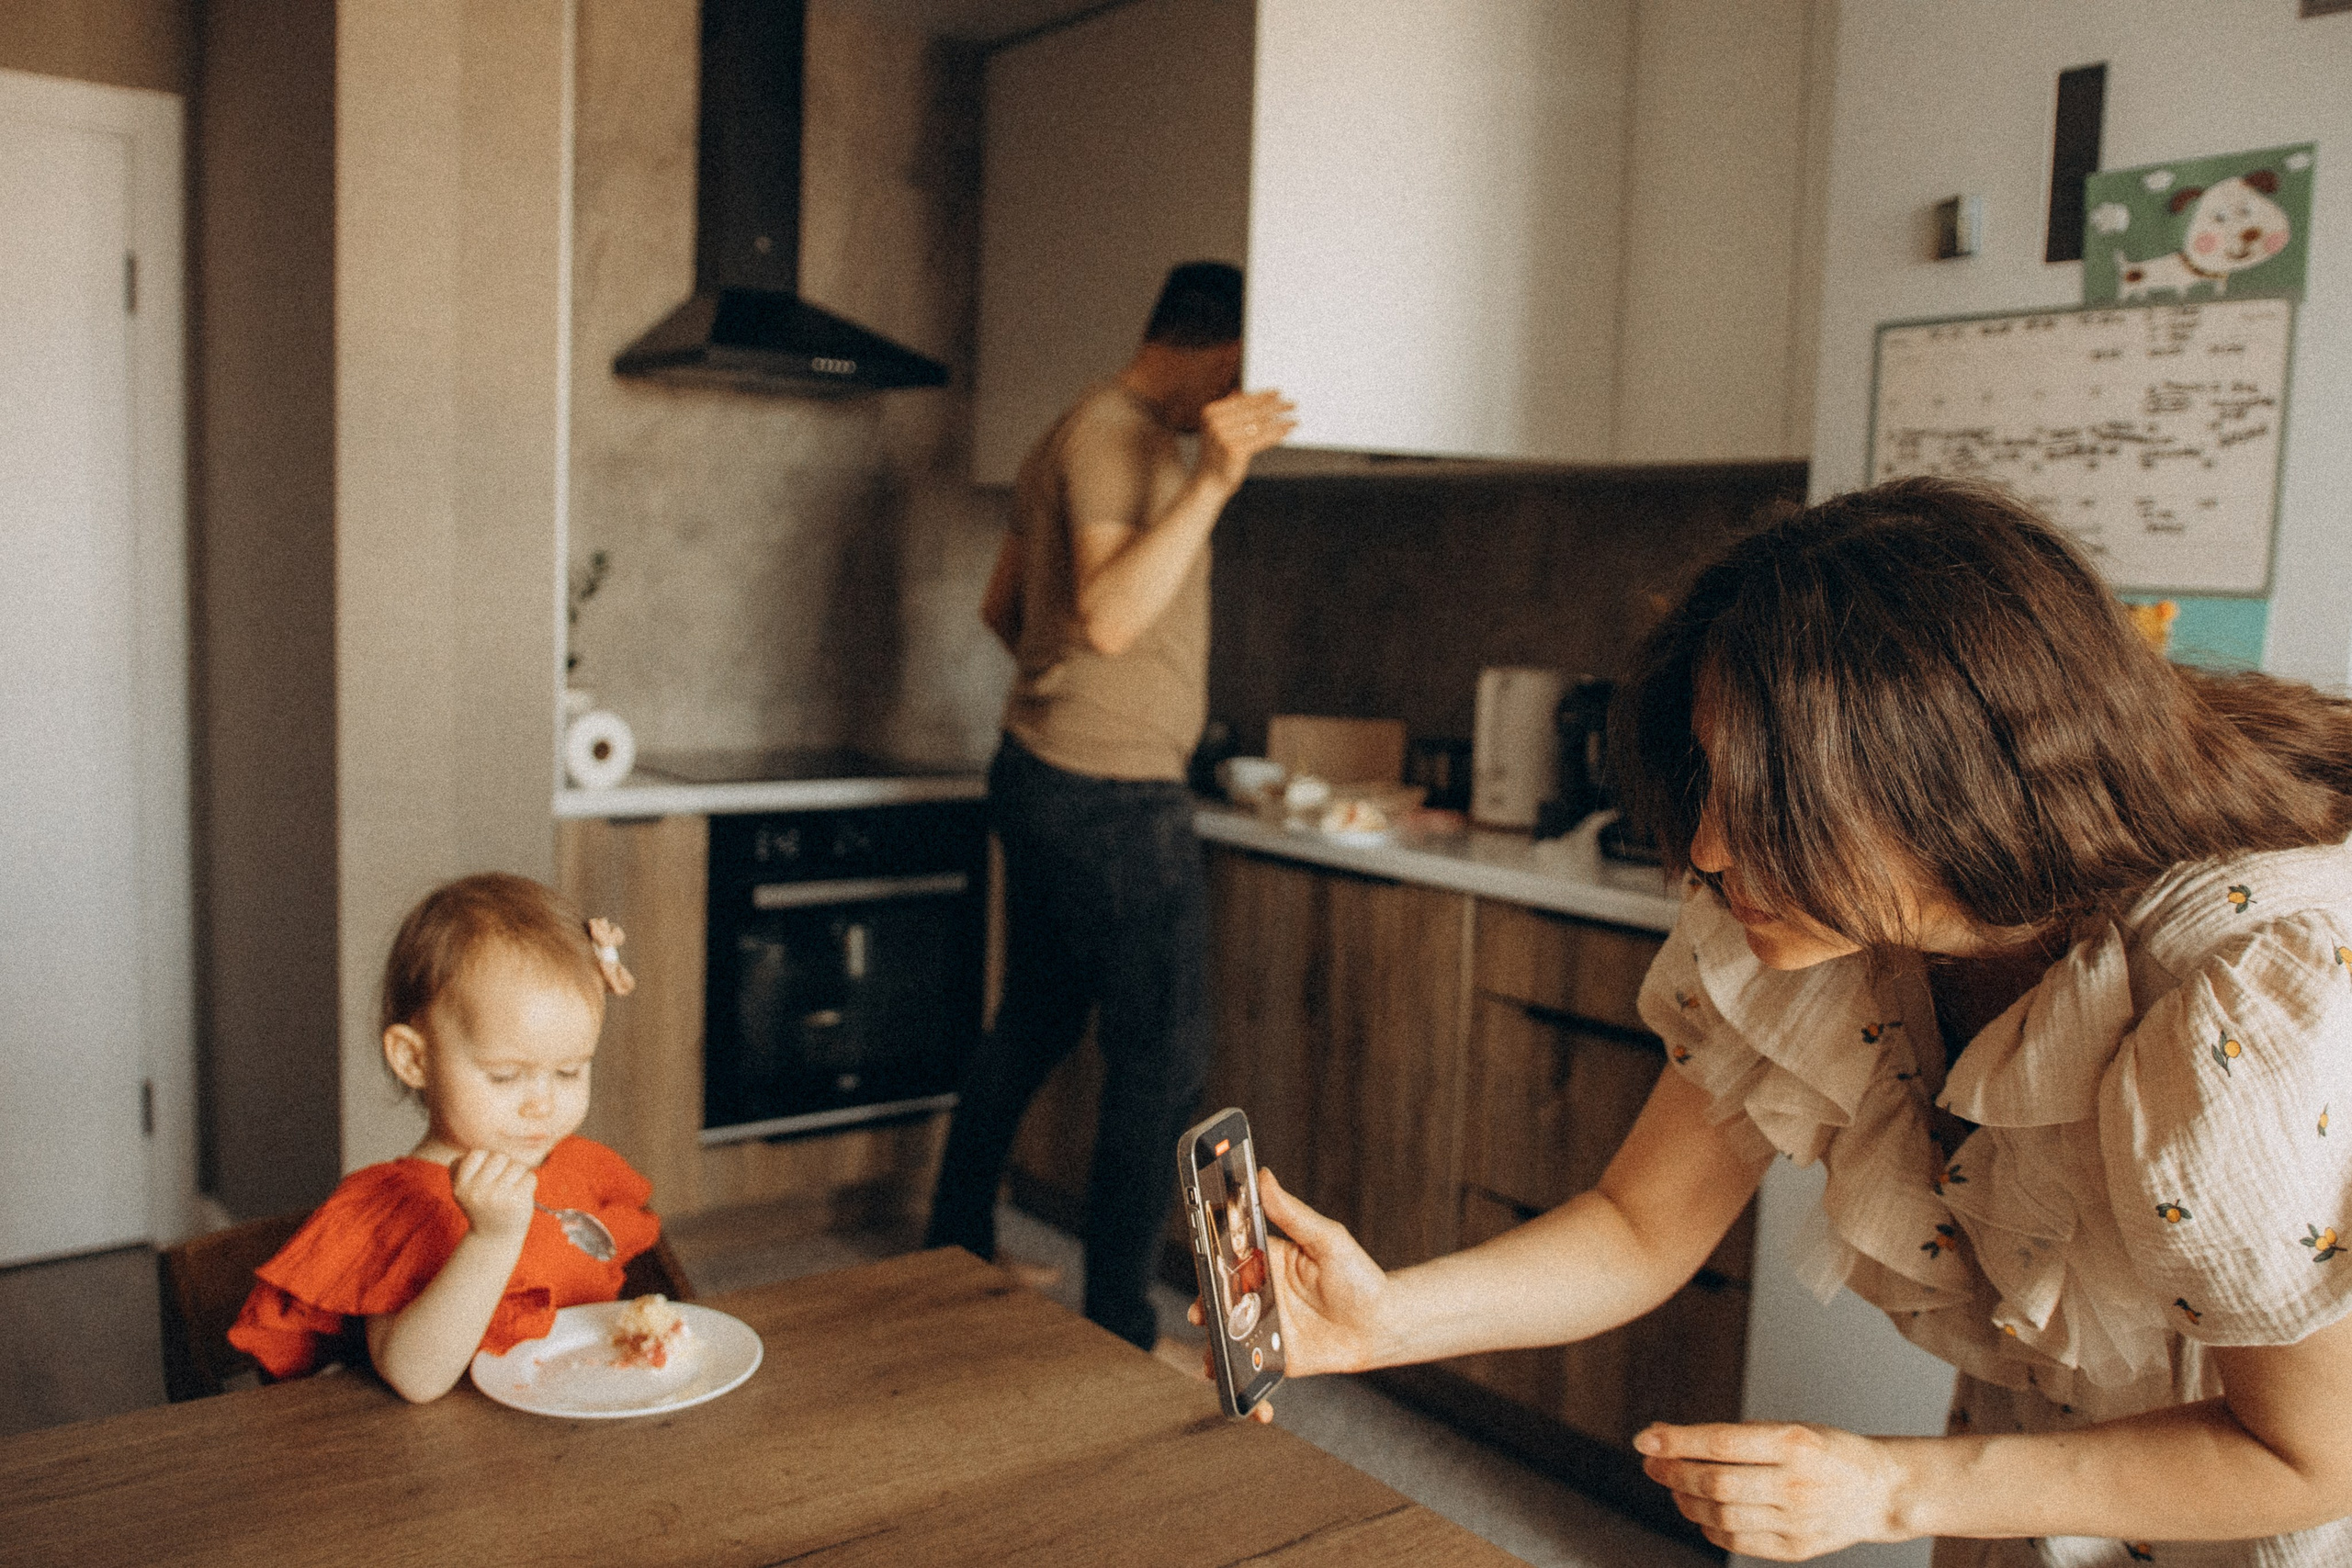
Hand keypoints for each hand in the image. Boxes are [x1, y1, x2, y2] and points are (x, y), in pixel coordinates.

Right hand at [449, 1149, 537, 1243]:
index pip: (476, 1154)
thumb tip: (488, 1143)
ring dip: (518, 1173)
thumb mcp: (466, 1188)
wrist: (495, 1237)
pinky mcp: (516, 1201)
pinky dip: (529, 1183)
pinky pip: (530, 1177)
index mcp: (461, 1186)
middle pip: (499, 1156)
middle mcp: (476, 1191)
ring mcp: (497, 1196)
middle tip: (502, 1182)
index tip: (487, 1174)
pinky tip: (521, 1195)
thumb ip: (468, 1165)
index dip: (486, 1159)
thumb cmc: (483, 1205)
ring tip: (511, 1189)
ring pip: (516, 1165)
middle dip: (505, 1165)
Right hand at [1185, 1166, 1391, 1424]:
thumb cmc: (1358, 1276)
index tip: (1201, 1275)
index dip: (1206, 1268)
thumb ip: (1292, 1213)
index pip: (1225, 1260)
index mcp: (1263, 1261)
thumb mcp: (1326, 1239)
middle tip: (1204, 1317)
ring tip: (1218, 1366)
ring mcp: (1263, 1329)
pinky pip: (1253, 1377)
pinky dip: (1250, 1397)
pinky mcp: (1277, 1361)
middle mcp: (1257, 1295)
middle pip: (1217, 1304)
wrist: (1384, 1323)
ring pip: (1226, 1342)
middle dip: (1203, 1314)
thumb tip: (1264, 1176)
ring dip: (1215, 1356)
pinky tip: (1258, 1410)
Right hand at [1197, 388, 1297, 489]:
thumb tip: (1239, 391)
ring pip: (1259, 425)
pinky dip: (1275, 434)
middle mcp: (1215, 423)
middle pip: (1253, 411)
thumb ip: (1227, 411)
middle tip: (1292, 404)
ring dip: (1280, 421)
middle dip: (1275, 407)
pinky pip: (1261, 439)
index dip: (1262, 396)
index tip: (1278, 393)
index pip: (1242, 401)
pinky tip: (1286, 431)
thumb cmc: (1217, 455)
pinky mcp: (1234, 451)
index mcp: (1210, 412)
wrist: (1209, 482)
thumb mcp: (1217, 429)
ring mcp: (1224, 437)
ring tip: (1294, 420)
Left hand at [1636, 1420, 1908, 1559]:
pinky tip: (1703, 1512)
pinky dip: (1710, 1527)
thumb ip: (1734, 1437)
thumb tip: (1668, 1440)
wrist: (1880, 1490)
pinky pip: (1738, 1541)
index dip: (1677, 1442)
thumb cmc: (1826, 1452)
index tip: (1645, 1439)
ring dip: (1686, 1500)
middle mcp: (1797, 1483)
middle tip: (1653, 1463)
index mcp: (1795, 1443)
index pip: (1722, 1442)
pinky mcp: (1797, 1549)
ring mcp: (1798, 1521)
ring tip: (1676, 1486)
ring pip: (1721, 1515)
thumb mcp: (1788, 1428)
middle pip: (1716, 1483)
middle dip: (1674, 1472)